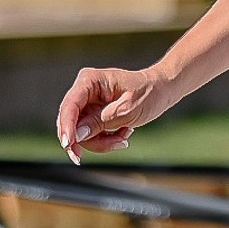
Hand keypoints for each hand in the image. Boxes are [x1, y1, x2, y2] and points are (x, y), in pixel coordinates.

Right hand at [55, 65, 174, 161]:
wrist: (161, 91)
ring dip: (102, 141)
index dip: (67, 127)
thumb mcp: (127, 110)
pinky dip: (106, 139)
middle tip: (112, 146)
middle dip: (89, 140)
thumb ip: (100, 122)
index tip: (69, 145)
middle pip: (71, 122)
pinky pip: (90, 133)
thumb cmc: (148, 94)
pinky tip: (124, 133)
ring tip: (125, 137)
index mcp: (90, 81)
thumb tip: (77, 135)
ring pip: (81, 132)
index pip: (70, 106)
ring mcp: (87, 103)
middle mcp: (84, 90)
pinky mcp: (93, 114)